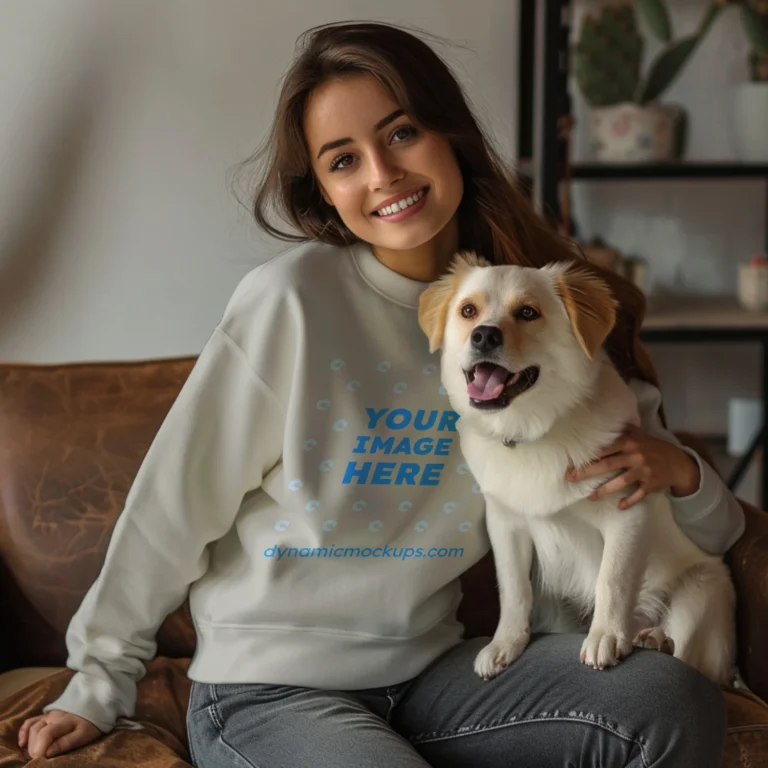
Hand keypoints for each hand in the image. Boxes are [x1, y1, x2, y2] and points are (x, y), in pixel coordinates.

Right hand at [18, 709, 101, 758]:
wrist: (97, 704)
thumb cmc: (92, 722)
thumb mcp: (84, 734)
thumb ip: (66, 743)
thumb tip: (47, 753)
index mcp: (64, 721)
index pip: (45, 734)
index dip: (40, 749)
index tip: (42, 760)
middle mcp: (53, 716)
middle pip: (36, 732)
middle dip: (35, 748)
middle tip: (40, 760)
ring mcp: (49, 714)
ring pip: (32, 727)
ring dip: (30, 742)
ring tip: (35, 754)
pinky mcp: (47, 715)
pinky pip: (31, 721)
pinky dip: (24, 732)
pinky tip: (22, 743)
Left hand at [565, 424, 699, 509]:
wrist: (678, 463)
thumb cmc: (653, 448)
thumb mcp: (640, 435)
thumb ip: (623, 430)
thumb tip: (602, 420)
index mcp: (630, 442)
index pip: (605, 448)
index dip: (589, 455)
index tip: (573, 460)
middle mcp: (635, 456)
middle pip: (608, 464)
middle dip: (588, 472)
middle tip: (571, 478)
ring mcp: (643, 471)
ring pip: (621, 481)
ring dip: (604, 489)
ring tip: (590, 497)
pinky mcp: (651, 484)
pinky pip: (639, 494)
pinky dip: (630, 500)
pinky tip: (620, 506)